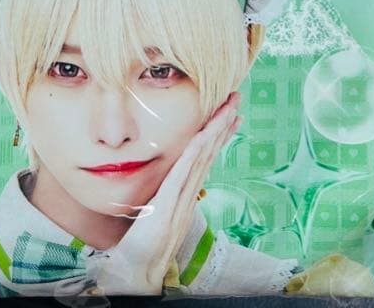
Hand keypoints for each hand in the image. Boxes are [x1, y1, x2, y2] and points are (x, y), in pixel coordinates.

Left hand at [90, 92, 241, 295]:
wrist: (138, 275)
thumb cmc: (141, 247)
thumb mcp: (155, 213)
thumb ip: (163, 196)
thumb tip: (166, 181)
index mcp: (185, 195)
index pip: (205, 158)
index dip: (218, 135)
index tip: (230, 115)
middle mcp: (188, 196)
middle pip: (209, 153)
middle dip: (223, 124)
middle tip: (235, 99)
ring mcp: (181, 202)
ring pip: (202, 160)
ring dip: (215, 132)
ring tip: (228, 110)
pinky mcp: (167, 208)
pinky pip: (183, 176)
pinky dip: (195, 154)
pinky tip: (202, 136)